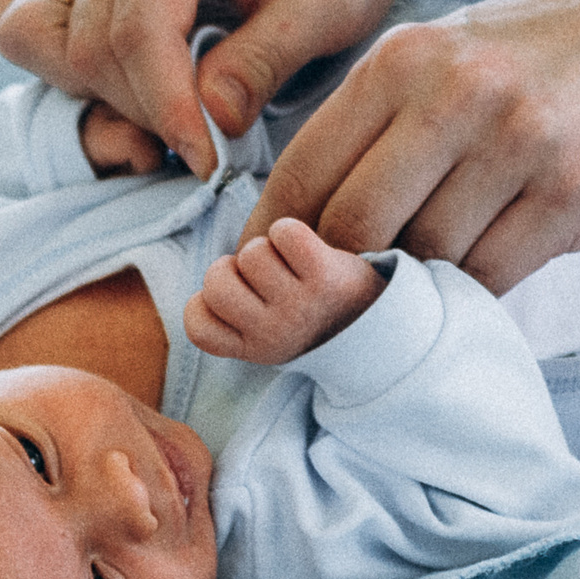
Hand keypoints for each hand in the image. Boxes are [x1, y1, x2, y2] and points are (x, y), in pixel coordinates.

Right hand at [0, 0, 408, 177]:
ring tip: (163, 119)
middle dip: (140, 112)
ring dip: (91, 97)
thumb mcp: (332, 2)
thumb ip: (268, 57)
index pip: (135, 31)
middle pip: (82, 47)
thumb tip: (209, 119)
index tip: (208, 161)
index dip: (165, 109)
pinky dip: (40, 60)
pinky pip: (11, 11)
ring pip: (34, 38)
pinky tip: (99, 89)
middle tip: (204, 143)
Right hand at [184, 218, 387, 363]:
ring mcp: (298, 305)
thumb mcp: (270, 334)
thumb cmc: (315, 319)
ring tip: (293, 265)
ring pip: (251, 253)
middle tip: (264, 277)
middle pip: (215, 282)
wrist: (383, 328)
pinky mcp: (325, 275)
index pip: (197, 326)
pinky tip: (306, 248)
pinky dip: (291, 231)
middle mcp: (271, 332)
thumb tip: (216, 274)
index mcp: (252, 347)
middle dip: (233, 268)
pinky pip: (284, 232)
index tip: (237, 300)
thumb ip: (238, 314)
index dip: (206, 302)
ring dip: (269, 248)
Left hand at [245, 0, 579, 294]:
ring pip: (426, 258)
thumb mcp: (445, 52)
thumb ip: (379, 122)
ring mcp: (518, 144)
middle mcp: (453, 97)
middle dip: (339, 271)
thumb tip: (306, 220)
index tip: (265, 270)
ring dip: (419, 281)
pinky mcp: (576, 190)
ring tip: (429, 272)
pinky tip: (487, 261)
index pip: (304, 170)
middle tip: (344, 291)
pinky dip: (477, 285)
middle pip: (352, 227)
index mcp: (402, 59)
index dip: (273, 236)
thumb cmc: (545, 44)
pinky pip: (494, 273)